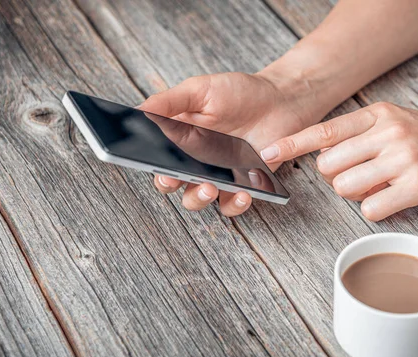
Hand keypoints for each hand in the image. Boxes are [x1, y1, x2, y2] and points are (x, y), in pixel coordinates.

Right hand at [140, 72, 312, 215]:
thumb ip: (170, 101)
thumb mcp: (200, 90)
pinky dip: (235, 203)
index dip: (151, 167)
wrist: (278, 99)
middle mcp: (194, 161)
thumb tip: (139, 109)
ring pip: (198, 199)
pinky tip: (243, 192)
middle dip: (170, 185)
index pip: (156, 159)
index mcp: (179, 139)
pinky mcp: (242, 185)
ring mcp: (218, 175)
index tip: (155, 167)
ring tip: (210, 187)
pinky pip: (231, 204)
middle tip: (177, 177)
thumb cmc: (238, 93)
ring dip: (199, 199)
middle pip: (172, 185)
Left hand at [261, 102, 417, 220]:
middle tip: (362, 179)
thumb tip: (325, 159)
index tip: (266, 154)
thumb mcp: (400, 124)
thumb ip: (363, 136)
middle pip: (329, 166)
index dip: (292, 144)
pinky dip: (377, 210)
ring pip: (345, 188)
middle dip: (337, 179)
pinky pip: (370, 208)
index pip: (325, 131)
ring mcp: (404, 157)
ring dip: (357, 196)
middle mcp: (389, 131)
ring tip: (384, 187)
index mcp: (380, 114)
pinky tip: (396, 201)